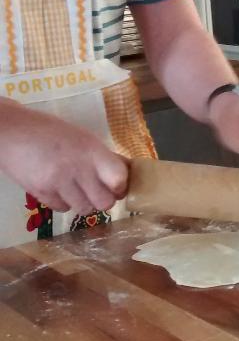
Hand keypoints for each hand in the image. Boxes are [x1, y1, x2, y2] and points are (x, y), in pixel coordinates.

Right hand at [0, 100, 128, 213]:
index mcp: (91, 150)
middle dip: (103, 200)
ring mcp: (58, 183)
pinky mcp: (41, 193)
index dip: (120, 186)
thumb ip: (101, 155)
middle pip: (105, 202)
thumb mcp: (81, 136)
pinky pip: (63, 208)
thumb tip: (124, 170)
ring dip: (84, 203)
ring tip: (76, 190)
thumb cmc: (48, 130)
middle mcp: (78, 168)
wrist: (11, 132)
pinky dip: (64, 203)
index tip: (116, 184)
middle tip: (97, 191)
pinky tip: (58, 189)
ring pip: (84, 209)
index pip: (119, 179)